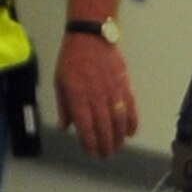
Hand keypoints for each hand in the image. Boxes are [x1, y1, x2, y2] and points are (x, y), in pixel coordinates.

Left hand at [55, 31, 138, 158]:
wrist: (92, 36)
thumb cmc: (73, 58)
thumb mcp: (60, 81)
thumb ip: (64, 106)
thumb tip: (65, 127)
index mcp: (78, 96)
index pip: (85, 126)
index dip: (89, 142)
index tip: (91, 152)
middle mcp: (97, 96)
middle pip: (103, 127)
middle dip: (105, 145)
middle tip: (105, 155)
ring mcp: (113, 91)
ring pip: (118, 121)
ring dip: (118, 137)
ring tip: (117, 147)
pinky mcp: (124, 85)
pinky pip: (131, 108)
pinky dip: (132, 122)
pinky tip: (130, 132)